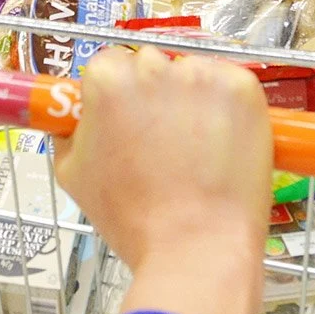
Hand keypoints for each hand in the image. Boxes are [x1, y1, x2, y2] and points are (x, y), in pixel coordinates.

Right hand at [53, 47, 271, 313]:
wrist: (197, 249)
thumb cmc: (133, 219)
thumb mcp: (73, 176)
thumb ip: (72, 133)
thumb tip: (80, 117)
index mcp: (107, 81)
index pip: (109, 64)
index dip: (119, 94)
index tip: (129, 120)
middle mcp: (154, 66)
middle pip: (152, 65)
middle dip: (156, 94)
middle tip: (164, 140)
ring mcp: (203, 75)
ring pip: (193, 74)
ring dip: (193, 98)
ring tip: (198, 149)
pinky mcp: (243, 88)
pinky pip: (230, 85)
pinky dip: (229, 107)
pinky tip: (224, 144)